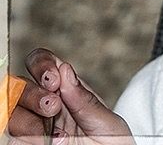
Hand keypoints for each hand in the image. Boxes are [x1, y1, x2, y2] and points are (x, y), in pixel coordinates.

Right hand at [8, 49, 133, 144]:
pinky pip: (11, 137)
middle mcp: (45, 105)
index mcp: (68, 90)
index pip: (44, 64)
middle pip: (20, 86)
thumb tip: (65, 69)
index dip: (42, 64)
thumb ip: (84, 99)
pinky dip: (27, 139)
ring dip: (29, 121)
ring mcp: (33, 126)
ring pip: (12, 112)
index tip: (54, 79)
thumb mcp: (106, 121)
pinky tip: (47, 143)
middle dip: (33, 94)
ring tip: (57, 136)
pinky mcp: (26, 143)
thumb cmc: (112, 144)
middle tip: (53, 107)